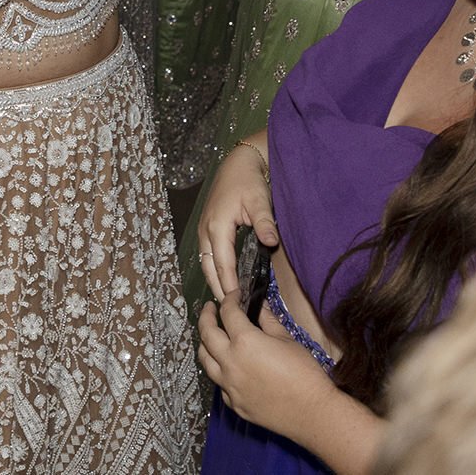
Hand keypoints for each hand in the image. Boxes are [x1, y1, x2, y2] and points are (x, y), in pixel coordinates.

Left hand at [197, 293, 337, 435]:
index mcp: (244, 342)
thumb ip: (268, 321)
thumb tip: (260, 307)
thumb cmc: (304, 374)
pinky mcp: (233, 403)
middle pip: (206, 333)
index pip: (228, 313)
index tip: (235, 295)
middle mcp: (230, 362)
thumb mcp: (287, 340)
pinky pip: (219, 383)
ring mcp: (229, 385)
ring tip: (211, 337)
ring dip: (205, 344)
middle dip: (206, 316)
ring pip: (205, 360)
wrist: (311, 412)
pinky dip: (219, 371)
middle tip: (210, 308)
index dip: (230, 299)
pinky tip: (228, 368)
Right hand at [198, 139, 276, 301]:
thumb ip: (264, 222)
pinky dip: (214, 270)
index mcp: (217, 227)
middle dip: (219, 290)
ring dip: (215, 281)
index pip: (223, 265)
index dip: (229, 286)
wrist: (238, 162)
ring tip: (228, 303)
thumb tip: (270, 241)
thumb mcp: (260, 200)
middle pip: (209, 269)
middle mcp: (206, 231)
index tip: (238, 306)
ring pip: (206, 264)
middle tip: (232, 313)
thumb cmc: (249, 181)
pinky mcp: (207, 228)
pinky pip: (207, 256)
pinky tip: (224, 280)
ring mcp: (204, 229)